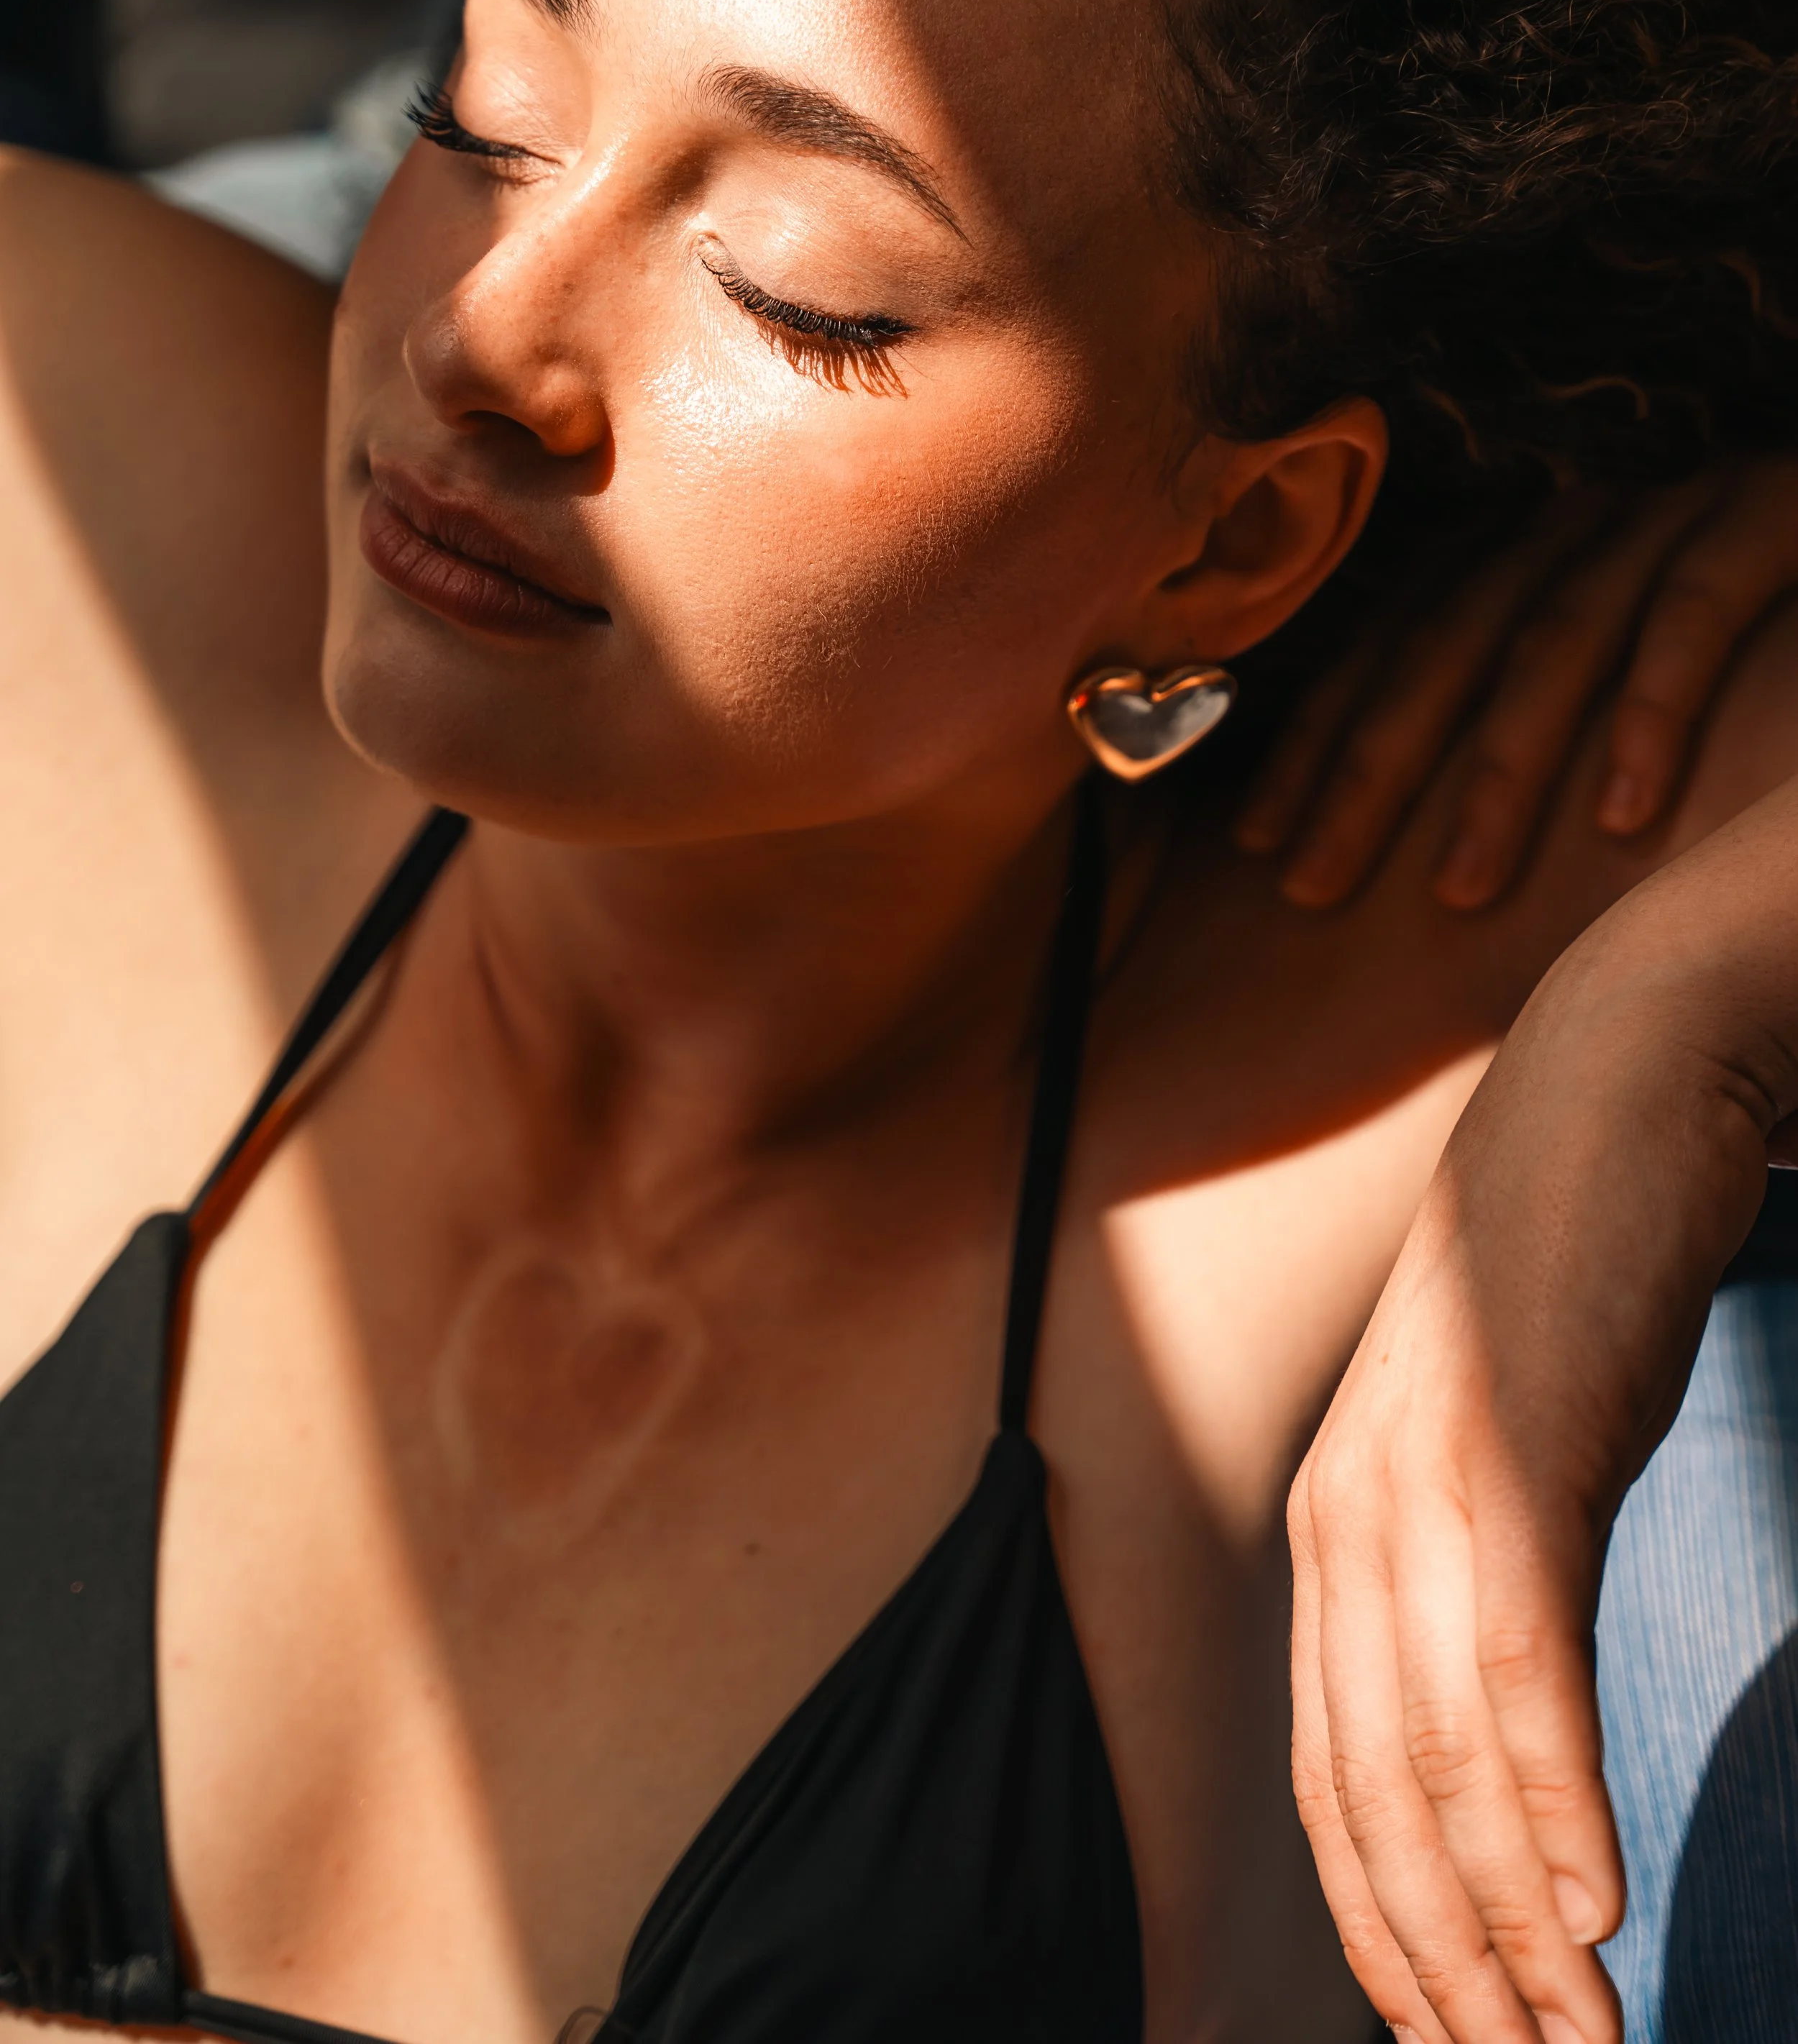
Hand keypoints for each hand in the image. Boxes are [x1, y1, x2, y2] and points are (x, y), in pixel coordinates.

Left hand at [1235, 459, 1797, 911]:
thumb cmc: (1748, 636)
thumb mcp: (1610, 668)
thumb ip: (1523, 724)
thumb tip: (1420, 836)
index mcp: (1523, 547)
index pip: (1388, 643)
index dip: (1315, 740)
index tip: (1255, 842)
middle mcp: (1578, 518)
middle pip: (1443, 645)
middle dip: (1366, 771)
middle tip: (1308, 886)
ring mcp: (1672, 508)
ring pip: (1554, 638)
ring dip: (1499, 771)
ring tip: (1454, 890)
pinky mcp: (1769, 512)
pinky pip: (1696, 609)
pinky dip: (1653, 710)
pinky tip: (1622, 818)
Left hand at [1288, 784, 1797, 2042]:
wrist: (1617, 1087)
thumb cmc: (1568, 1281)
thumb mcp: (1510, 1447)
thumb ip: (1485, 1577)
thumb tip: (1502, 1728)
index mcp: (1334, 1531)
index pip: (1337, 1782)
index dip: (1388, 1932)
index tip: (1457, 2043)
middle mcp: (1348, 1515)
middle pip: (1380, 1794)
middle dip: (1449, 1962)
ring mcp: (1420, 1471)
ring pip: (1443, 1746)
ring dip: (1509, 1915)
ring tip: (1576, 2039)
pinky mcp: (1512, 1434)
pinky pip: (1518, 1651)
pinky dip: (1551, 1789)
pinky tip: (1596, 1899)